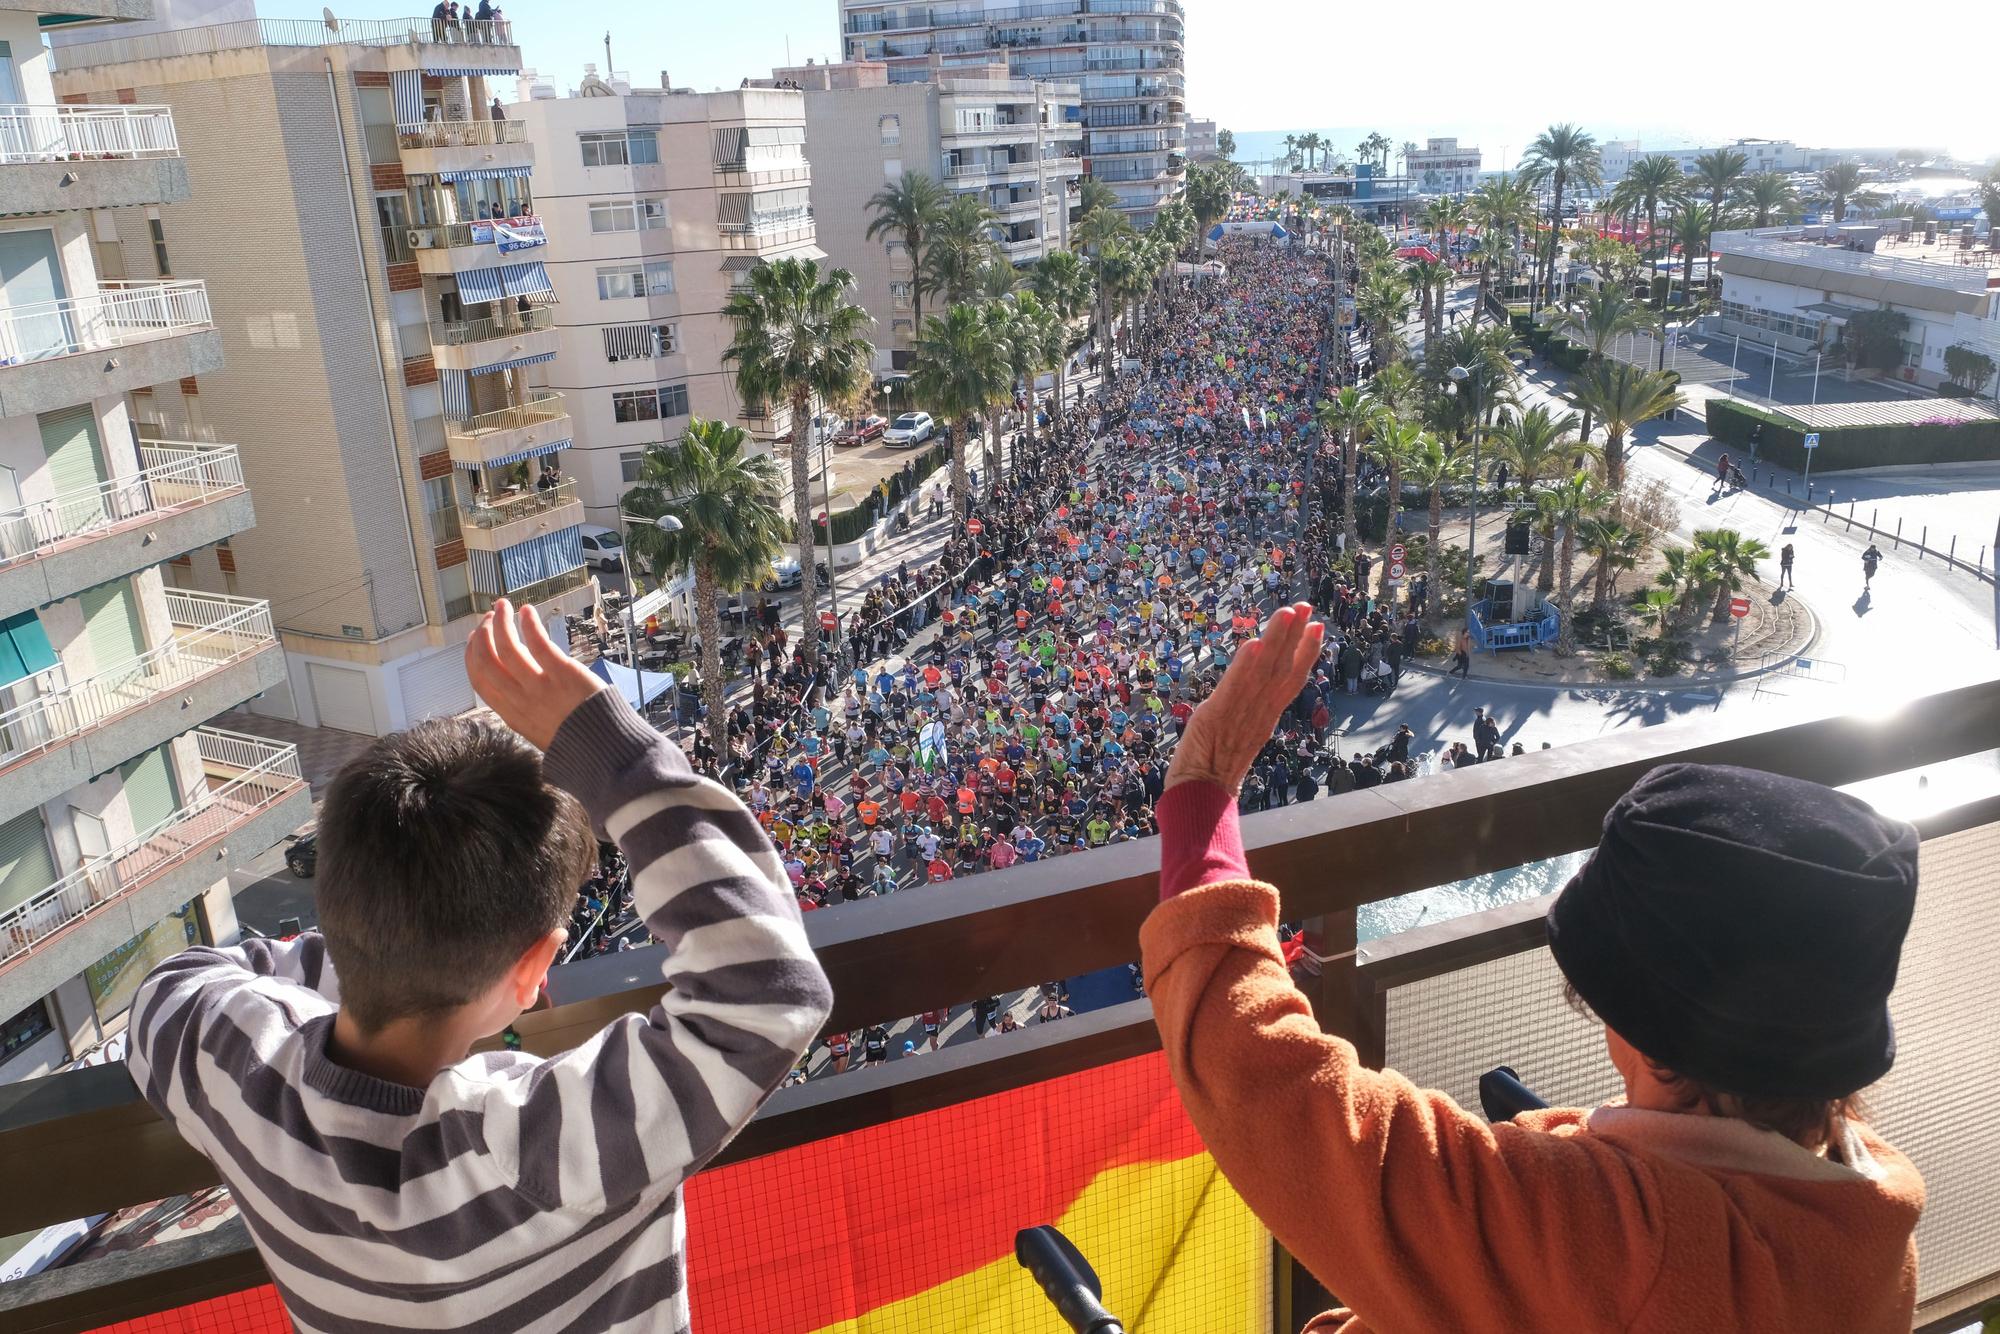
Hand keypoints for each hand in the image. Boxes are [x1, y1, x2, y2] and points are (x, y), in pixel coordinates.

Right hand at [464, 599, 605, 750]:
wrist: (605, 751)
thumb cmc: (577, 739)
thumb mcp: (538, 729)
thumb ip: (523, 704)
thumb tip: (517, 668)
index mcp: (511, 715)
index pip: (479, 681)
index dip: (472, 656)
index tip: (474, 639)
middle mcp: (519, 700)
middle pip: (486, 661)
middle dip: (483, 635)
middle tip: (489, 618)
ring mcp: (540, 687)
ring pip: (507, 647)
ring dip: (501, 622)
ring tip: (503, 607)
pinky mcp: (562, 673)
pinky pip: (537, 643)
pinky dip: (528, 624)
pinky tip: (526, 611)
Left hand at [1166, 603, 1322, 795]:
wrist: (1201, 794)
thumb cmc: (1215, 766)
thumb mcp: (1239, 732)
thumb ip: (1249, 709)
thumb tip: (1254, 687)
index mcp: (1266, 715)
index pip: (1291, 678)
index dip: (1306, 651)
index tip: (1317, 626)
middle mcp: (1259, 712)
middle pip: (1282, 668)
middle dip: (1295, 635)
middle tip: (1307, 605)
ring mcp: (1240, 713)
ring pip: (1262, 672)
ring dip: (1275, 640)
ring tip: (1287, 612)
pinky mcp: (1215, 716)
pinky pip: (1233, 689)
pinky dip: (1243, 667)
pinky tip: (1253, 644)